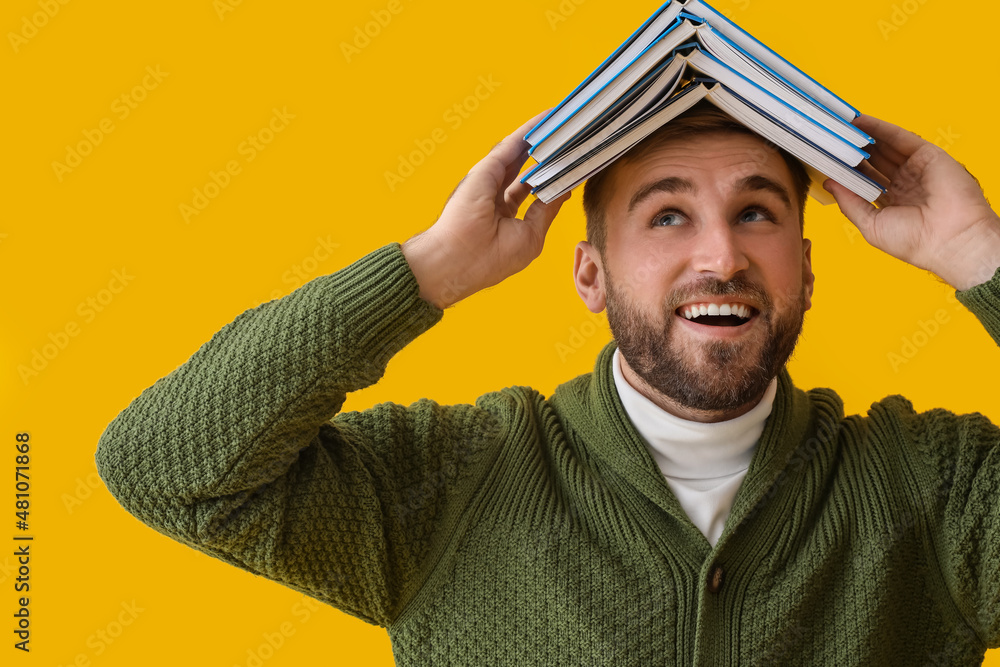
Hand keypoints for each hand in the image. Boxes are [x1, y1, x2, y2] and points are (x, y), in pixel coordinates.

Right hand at [401, 111, 570, 308]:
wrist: (458, 261)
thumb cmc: (489, 258)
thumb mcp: (530, 236)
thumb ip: (545, 210)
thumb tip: (563, 190)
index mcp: (504, 215)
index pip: (531, 190)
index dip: (549, 177)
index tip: (569, 164)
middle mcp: (495, 194)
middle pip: (525, 168)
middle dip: (547, 154)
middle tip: (569, 137)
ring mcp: (489, 181)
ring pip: (519, 153)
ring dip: (540, 137)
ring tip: (563, 121)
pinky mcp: (486, 170)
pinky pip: (512, 145)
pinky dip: (529, 131)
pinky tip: (546, 119)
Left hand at [824, 114, 999, 290]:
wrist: (949, 239)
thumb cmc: (913, 241)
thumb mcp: (870, 224)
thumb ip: (850, 203)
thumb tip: (830, 183)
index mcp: (891, 203)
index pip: (865, 180)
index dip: (846, 171)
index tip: (826, 161)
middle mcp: (904, 184)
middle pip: (873, 162)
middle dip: (851, 152)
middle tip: (828, 140)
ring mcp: (916, 168)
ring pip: (884, 147)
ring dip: (862, 137)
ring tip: (839, 127)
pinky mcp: (927, 155)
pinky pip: (899, 137)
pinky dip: (879, 128)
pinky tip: (860, 122)